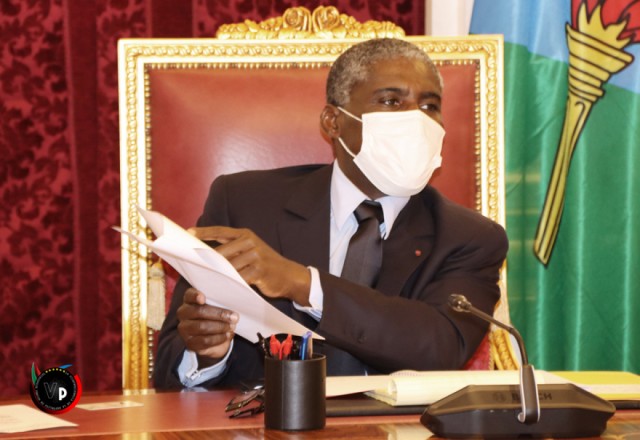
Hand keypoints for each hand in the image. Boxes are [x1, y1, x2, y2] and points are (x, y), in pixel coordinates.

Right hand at [177, 288, 237, 363]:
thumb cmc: (216, 315)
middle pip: (199, 311)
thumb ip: (220, 302)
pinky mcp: (190, 342)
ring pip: (202, 327)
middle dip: (219, 314)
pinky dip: (218, 338)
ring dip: (220, 327)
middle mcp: (183, 313)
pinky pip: (204, 340)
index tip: (203, 298)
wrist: (214, 335)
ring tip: (232, 327)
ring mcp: (184, 328)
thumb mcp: (218, 306)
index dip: (195, 296)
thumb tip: (231, 308)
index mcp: (189, 300)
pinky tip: (227, 335)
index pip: (189, 295)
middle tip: (234, 317)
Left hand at [188, 226, 310, 305]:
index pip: (220, 231)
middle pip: (221, 251)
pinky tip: (221, 288)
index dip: (203, 232)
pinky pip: (238, 278)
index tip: (188, 233)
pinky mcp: (259, 270)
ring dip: (216, 274)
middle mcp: (250, 242)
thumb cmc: (265, 265)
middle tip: (192, 265)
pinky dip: (228, 284)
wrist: (289, 276)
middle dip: (207, 260)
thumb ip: (232, 250)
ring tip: (204, 280)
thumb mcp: (250, 251)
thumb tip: (207, 255)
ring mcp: (255, 255)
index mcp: (245, 234)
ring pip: (228, 266)